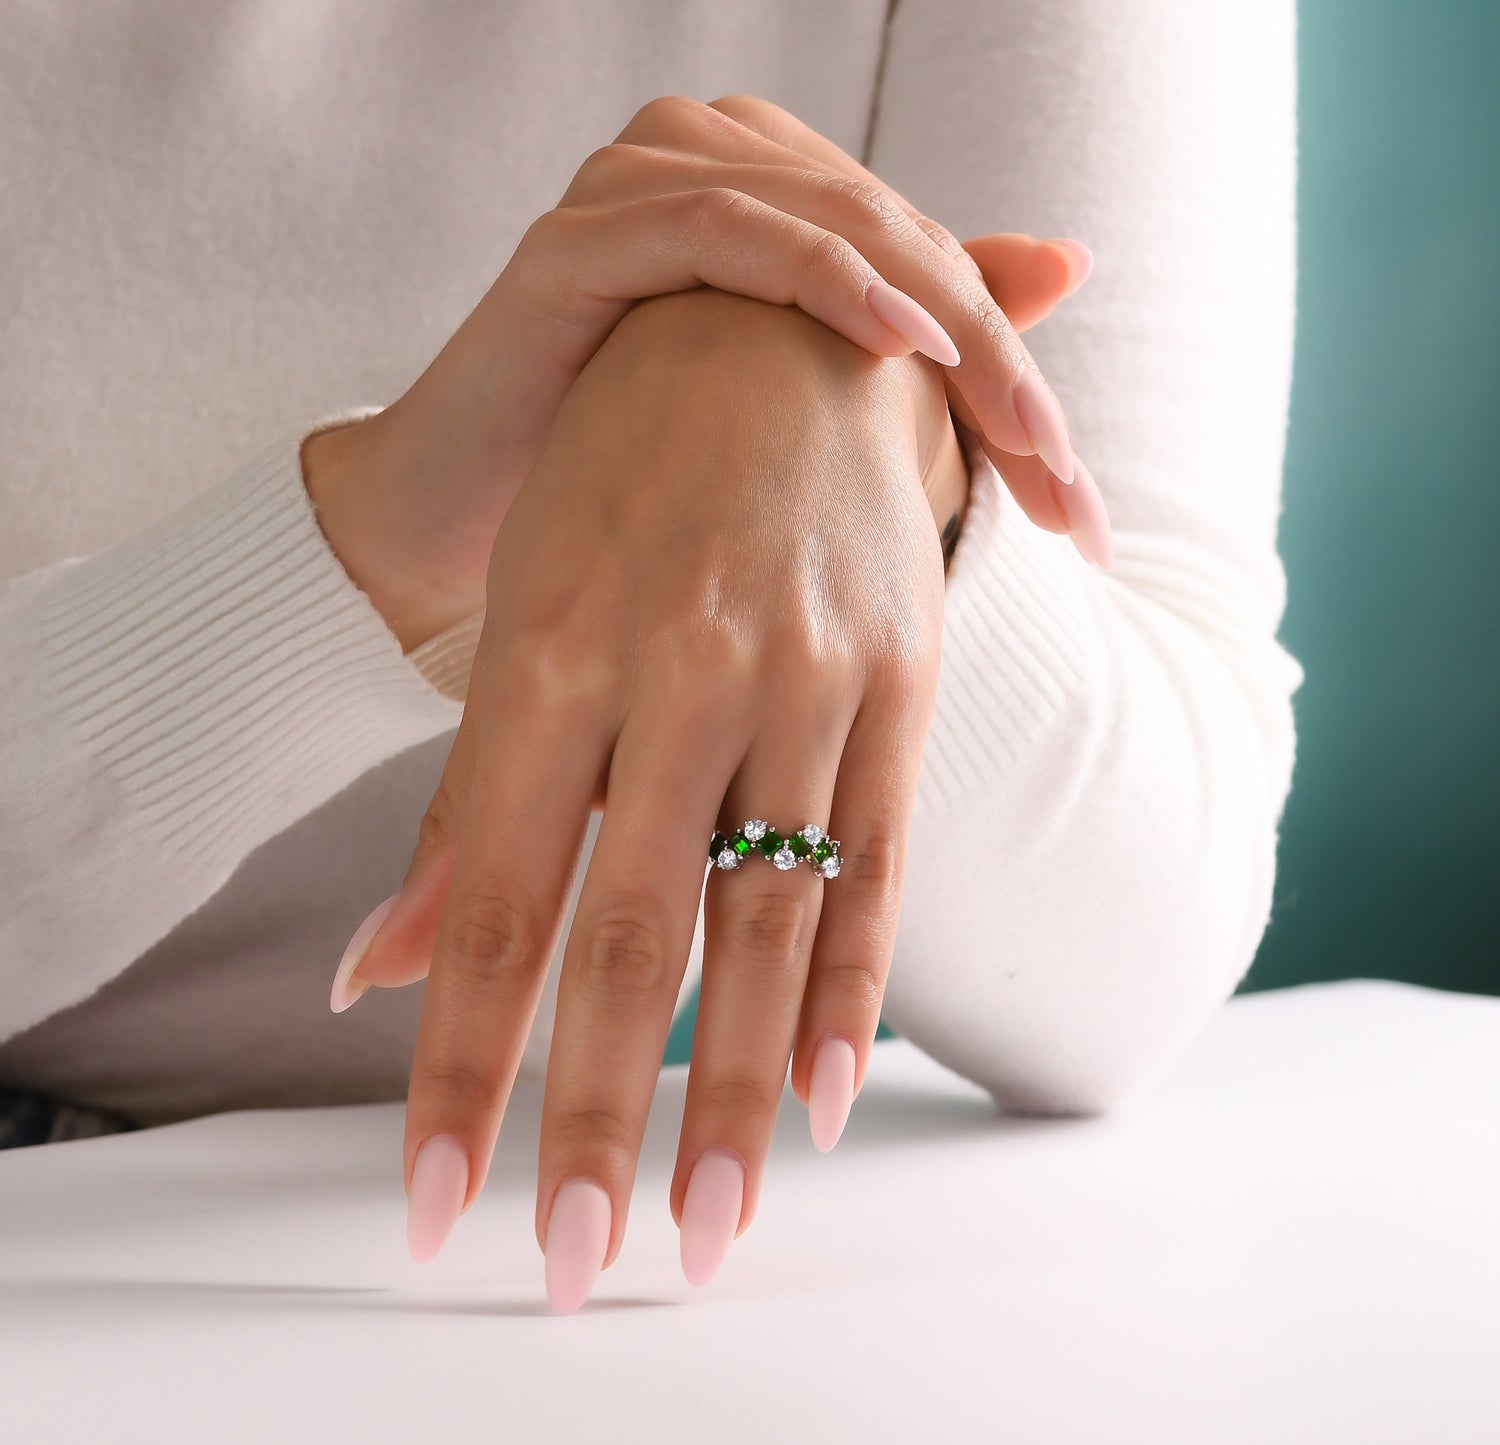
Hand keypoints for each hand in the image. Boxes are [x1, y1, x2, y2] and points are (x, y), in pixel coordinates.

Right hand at [305, 94, 1107, 650]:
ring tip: (1017, 425)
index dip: (1012, 374)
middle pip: (899, 246)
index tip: (1078, 501)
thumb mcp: (797, 421)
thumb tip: (1067, 263)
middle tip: (1064, 477)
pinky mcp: (587, 234)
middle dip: (997, 366)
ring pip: (839, 228)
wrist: (467, 527)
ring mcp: (644, 188)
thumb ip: (919, 330)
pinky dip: (826, 281)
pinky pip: (729, 232)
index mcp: (773, 200)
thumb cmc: (626, 486)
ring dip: (942, 325)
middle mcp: (715, 167)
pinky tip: (904, 345)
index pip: (926, 271)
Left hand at [334, 286, 955, 1309]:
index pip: (497, 901)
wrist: (778, 335)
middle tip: (577, 1264)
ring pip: (760, 921)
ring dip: (733, 1097)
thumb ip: (465, 813)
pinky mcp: (899, 683)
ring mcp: (802, 678)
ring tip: (709, 1232)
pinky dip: (848, 986)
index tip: (439, 1203)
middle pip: (627, 934)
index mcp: (554, 651)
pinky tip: (825, 1101)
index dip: (464, 1065)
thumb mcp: (519, 618)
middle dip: (595, 1114)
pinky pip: (878, 859)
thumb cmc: (620, 489)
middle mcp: (680, 670)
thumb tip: (378, 978)